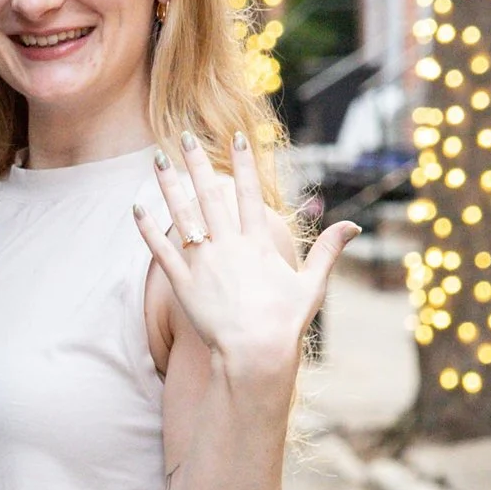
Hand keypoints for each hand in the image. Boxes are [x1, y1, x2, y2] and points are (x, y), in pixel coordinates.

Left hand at [135, 132, 354, 390]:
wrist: (255, 354)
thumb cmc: (285, 323)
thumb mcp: (312, 285)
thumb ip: (327, 251)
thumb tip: (352, 226)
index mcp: (259, 243)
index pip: (250, 194)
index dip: (244, 164)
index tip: (238, 137)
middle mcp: (229, 246)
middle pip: (210, 196)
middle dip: (197, 163)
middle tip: (185, 135)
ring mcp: (204, 264)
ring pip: (182, 216)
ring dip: (169, 185)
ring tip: (157, 159)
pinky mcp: (183, 284)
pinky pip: (162, 251)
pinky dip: (149, 229)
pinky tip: (137, 208)